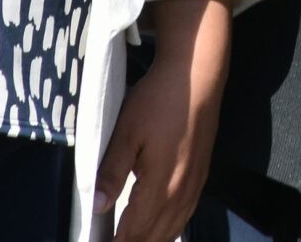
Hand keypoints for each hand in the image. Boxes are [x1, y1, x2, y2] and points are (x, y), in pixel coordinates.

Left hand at [97, 0, 230, 241]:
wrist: (197, 75)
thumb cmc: (159, 100)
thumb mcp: (127, 132)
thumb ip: (112, 171)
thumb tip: (98, 205)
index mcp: (161, 184)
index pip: (135, 230)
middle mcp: (181, 192)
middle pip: (156, 236)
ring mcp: (195, 184)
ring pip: (174, 228)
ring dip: (153, 240)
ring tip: (132, 240)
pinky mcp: (202, 175)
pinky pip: (185, 215)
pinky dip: (170, 228)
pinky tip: (161, 227)